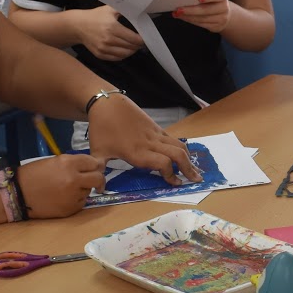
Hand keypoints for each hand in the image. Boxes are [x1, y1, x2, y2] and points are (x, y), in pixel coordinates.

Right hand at [17, 154, 105, 217]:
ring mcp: (73, 196)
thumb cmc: (34, 174)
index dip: (94, 165)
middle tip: (93, 180)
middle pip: (98, 178)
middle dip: (97, 178)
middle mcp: (74, 179)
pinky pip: (81, 202)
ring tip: (66, 189)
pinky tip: (62, 198)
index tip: (93, 168)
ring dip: (83, 189)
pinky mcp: (70, 209)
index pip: (93, 163)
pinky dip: (76, 200)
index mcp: (68, 163)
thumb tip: (93, 166)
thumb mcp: (54, 162)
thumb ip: (74, 163)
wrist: (18, 194)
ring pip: (88, 191)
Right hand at [73, 5, 142, 61]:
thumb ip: (123, 9)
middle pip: (130, 47)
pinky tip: (125, 51)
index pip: (133, 38)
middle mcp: (108, 39)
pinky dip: (122, 56)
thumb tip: (137, 10)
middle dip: (137, 46)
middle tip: (140, 43)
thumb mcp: (109, 9)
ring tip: (134, 47)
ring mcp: (103, 48)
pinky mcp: (100, 54)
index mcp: (112, 27)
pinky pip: (115, 58)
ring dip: (131, 51)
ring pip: (124, 54)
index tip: (144, 38)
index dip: (141, 40)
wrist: (78, 25)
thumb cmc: (95, 16)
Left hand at [84, 94, 198, 182]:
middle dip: (189, 168)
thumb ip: (99, 169)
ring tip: (195, 170)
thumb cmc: (102, 128)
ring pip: (179, 145)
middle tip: (196, 180)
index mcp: (138, 152)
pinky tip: (183, 155)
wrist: (107, 103)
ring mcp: (155, 134)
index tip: (176, 184)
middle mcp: (150, 143)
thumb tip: (96, 188)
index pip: (163, 164)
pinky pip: (173, 139)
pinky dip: (182, 148)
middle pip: (177, 155)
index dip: (172, 175)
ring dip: (189, 158)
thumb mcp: (97, 151)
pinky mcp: (156, 127)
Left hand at [171, 0, 230, 33]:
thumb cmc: (214, 2)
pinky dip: (190, 20)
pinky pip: (201, 24)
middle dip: (191, 10)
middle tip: (179, 9)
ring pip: (202, 19)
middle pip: (206, 10)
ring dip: (187, 16)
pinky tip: (183, 17)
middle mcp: (223, 8)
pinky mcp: (216, 27)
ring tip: (177, 14)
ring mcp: (221, 19)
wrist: (225, 14)